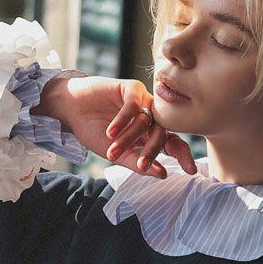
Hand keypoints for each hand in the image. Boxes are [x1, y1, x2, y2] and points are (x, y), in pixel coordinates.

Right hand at [41, 74, 196, 178]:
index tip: (191, 171)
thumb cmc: (93, 131)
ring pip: (146, 122)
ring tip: (112, 150)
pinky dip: (123, 120)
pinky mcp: (131, 88)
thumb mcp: (115, 154)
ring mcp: (142, 102)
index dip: (182, 155)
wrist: (71, 109)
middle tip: (142, 164)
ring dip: (128, 139)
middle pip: (163, 133)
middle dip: (152, 151)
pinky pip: (134, 105)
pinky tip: (110, 132)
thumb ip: (137, 163)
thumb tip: (162, 175)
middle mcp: (149, 117)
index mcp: (149, 133)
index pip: (172, 143)